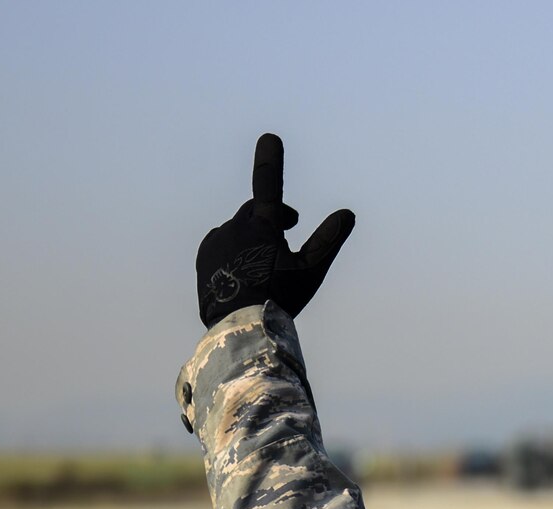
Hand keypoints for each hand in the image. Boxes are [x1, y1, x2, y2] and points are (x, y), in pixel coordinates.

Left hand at [195, 133, 355, 327]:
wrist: (239, 326)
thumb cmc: (280, 298)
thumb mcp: (311, 271)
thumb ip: (328, 240)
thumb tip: (348, 214)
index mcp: (262, 226)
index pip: (268, 184)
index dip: (270, 159)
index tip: (269, 138)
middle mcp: (236, 226)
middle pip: (256, 210)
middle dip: (273, 216)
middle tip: (289, 228)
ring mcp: (217, 239)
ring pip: (240, 229)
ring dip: (253, 236)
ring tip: (265, 261)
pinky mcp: (204, 254)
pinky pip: (223, 243)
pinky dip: (235, 250)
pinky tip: (244, 271)